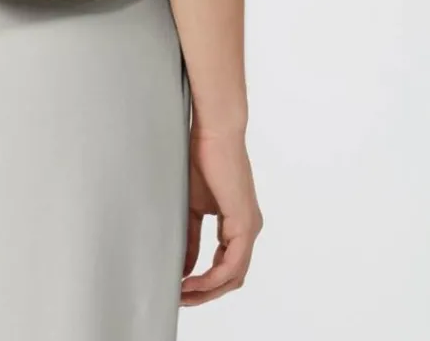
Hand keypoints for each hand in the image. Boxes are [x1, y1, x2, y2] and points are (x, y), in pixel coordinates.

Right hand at [181, 127, 261, 304]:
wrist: (214, 131)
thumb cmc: (203, 158)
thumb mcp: (193, 206)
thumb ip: (192, 237)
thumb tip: (184, 267)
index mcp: (238, 224)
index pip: (226, 266)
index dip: (205, 282)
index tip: (180, 288)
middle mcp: (249, 229)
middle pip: (233, 278)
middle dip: (206, 293)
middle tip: (180, 299)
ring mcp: (249, 227)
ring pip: (234, 275)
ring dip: (208, 290)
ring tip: (183, 293)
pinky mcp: (244, 222)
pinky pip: (232, 263)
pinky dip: (213, 277)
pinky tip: (193, 281)